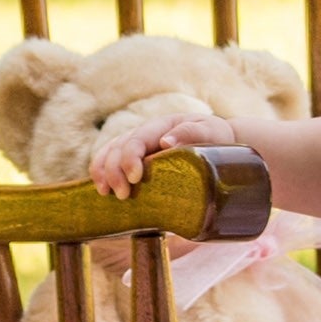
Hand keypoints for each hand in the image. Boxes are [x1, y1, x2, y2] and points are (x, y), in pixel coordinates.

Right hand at [88, 112, 238, 197]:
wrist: (218, 142)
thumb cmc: (216, 138)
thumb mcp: (211, 132)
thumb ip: (192, 133)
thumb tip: (166, 141)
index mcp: (160, 126)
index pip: (136, 140)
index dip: (130, 158)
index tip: (134, 179)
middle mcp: (144, 133)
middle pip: (117, 148)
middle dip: (114, 171)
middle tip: (122, 195)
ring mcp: (137, 144)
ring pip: (108, 152)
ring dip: (102, 172)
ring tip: (105, 193)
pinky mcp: (134, 157)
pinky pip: (110, 160)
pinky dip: (101, 173)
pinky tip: (102, 188)